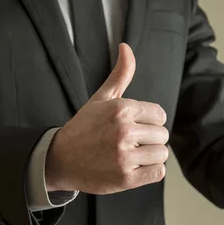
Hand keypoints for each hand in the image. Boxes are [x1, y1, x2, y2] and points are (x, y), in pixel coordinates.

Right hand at [45, 43, 169, 193]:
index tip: (133, 127)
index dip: (149, 122)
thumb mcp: (101, 98)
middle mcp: (124, 131)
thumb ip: (120, 74)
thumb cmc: (84, 128)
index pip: (159, 115)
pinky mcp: (125, 178)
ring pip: (161, 154)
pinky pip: (157, 172)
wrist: (60, 159)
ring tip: (131, 156)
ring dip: (150, 157)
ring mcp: (124, 156)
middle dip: (149, 139)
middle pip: (162, 135)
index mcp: (121, 109)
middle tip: (130, 143)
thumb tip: (126, 46)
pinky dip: (150, 172)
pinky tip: (134, 168)